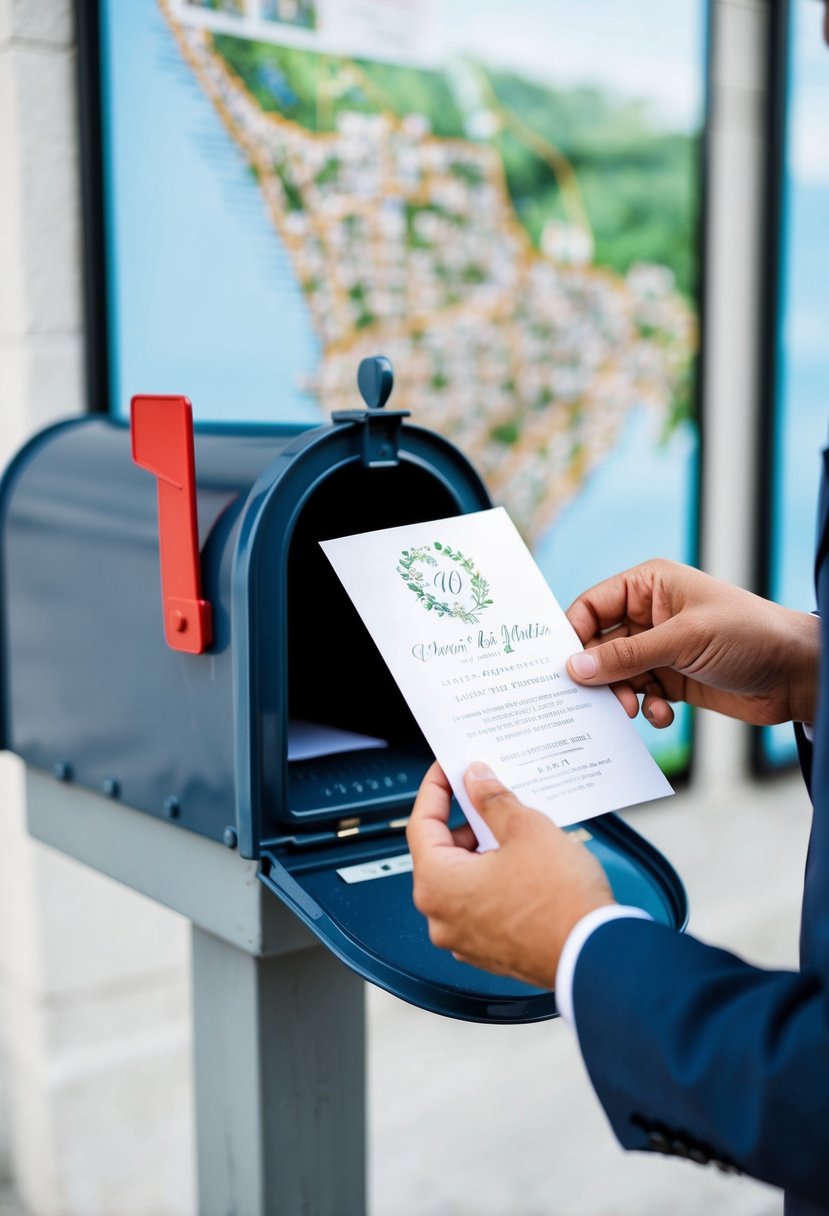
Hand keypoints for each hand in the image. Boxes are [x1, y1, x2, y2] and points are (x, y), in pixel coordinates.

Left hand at [406, 761, 613, 988]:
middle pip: (441, 853)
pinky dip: (494, 880)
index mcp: (437, 885)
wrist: (595, 955)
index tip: (447, 770)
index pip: (421, 823)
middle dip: (466, 822)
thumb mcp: (525, 829)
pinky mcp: (489, 950)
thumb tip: (476, 781)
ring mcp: (464, 939)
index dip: (436, 789)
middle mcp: (441, 917)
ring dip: (483, 852)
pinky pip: (481, 904)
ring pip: (463, 880)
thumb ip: (492, 799)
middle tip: (489, 796)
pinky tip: (523, 864)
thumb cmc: (560, 902)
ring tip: (515, 831)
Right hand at [565, 559, 819, 727]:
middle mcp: (649, 615)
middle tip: (599, 699)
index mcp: (649, 586)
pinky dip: (644, 708)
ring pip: (616, 674)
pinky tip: (662, 715)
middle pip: (598, 645)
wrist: (797, 674)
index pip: (592, 606)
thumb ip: (626, 655)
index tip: (562, 667)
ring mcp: (660, 648)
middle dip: (597, 674)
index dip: (573, 635)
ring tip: (634, 708)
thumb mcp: (683, 641)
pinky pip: (639, 694)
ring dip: (621, 695)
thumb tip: (574, 667)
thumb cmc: (749, 635)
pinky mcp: (671, 679)